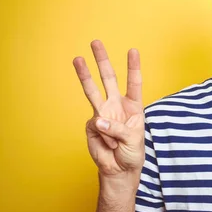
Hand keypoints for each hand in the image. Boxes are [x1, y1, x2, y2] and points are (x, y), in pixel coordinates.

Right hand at [73, 40, 144, 185]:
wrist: (119, 169)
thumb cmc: (132, 152)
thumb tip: (98, 119)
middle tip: (96, 42)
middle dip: (102, 60)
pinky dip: (105, 137)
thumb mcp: (133, 140)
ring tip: (77, 58)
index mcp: (133, 106)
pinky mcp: (92, 125)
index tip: (133, 50)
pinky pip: (96, 127)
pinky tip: (110, 145)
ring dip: (84, 75)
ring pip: (92, 90)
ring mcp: (102, 113)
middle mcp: (117, 105)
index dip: (133, 67)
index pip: (134, 82)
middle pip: (109, 79)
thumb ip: (118, 129)